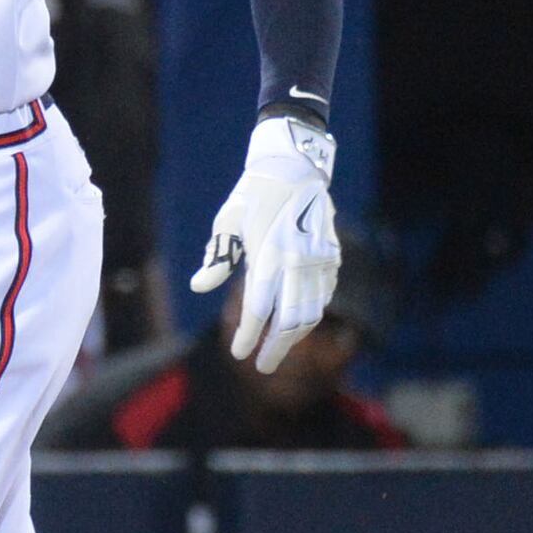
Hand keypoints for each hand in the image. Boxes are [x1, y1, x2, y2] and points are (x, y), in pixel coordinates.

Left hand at [191, 114, 339, 370]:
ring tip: (278, 348)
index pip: (259, 309)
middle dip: (276, 348)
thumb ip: (218, 256)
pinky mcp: (331, 255)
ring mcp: (318, 260)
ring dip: (295, 336)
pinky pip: (324, 295)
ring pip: (312, 312)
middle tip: (263, 367)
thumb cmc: (253, 193)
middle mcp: (297, 262)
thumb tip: (200, 287)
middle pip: (290, 321)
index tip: (238, 354)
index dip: (248, 336)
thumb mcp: (228, 220)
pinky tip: (298, 321)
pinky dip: (311, 313)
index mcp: (268, 255)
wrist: (294, 165)